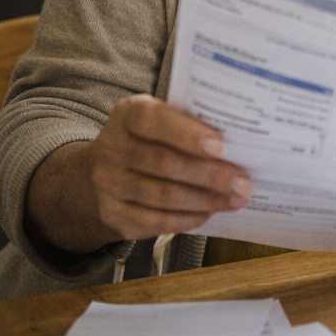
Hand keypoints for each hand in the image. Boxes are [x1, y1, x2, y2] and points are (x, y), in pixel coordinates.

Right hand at [25, 94, 251, 255]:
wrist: (92, 179)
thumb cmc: (144, 143)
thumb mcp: (157, 122)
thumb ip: (187, 124)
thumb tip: (240, 140)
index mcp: (127, 115)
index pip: (153, 120)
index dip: (186, 134)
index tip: (219, 146)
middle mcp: (111, 148)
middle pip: (166, 164)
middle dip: (211, 175)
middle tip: (243, 182)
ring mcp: (109, 184)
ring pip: (165, 196)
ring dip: (207, 200)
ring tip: (236, 199)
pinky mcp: (113, 216)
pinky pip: (158, 221)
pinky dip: (189, 218)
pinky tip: (209, 212)